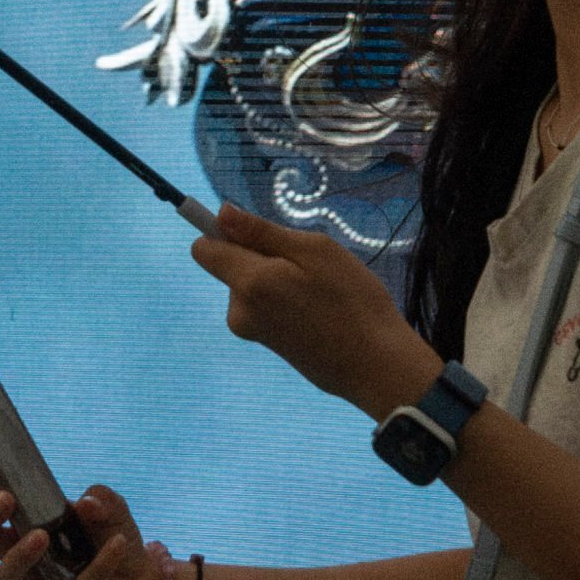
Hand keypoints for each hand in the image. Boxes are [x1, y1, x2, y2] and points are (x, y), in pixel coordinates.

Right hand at [0, 482, 181, 579]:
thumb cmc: (111, 538)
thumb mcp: (112, 509)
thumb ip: (102, 500)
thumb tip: (86, 503)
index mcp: (30, 522)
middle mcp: (27, 552)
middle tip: (5, 499)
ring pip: (7, 577)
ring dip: (19, 554)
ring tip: (41, 535)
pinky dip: (102, 560)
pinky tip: (119, 541)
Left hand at [193, 203, 444, 420]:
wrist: (375, 365)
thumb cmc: (352, 301)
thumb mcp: (315, 251)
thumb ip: (262, 233)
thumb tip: (221, 214)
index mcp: (248, 283)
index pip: (204, 250)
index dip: (224, 233)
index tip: (260, 234)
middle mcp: (239, 311)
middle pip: (231, 266)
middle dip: (262, 257)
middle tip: (309, 267)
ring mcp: (252, 332)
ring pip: (251, 286)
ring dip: (278, 280)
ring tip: (319, 291)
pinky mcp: (268, 345)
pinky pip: (265, 307)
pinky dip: (285, 301)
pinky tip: (318, 312)